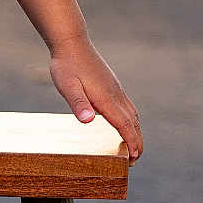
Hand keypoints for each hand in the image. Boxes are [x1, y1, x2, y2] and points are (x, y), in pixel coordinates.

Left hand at [49, 39, 142, 162]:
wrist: (71, 42)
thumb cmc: (66, 65)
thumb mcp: (67, 86)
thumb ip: (78, 103)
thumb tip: (87, 121)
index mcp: (106, 98)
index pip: (124, 125)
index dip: (131, 143)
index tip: (134, 158)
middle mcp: (115, 94)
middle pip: (133, 122)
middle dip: (136, 142)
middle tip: (134, 160)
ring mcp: (115, 89)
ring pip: (132, 114)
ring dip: (135, 131)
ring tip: (132, 147)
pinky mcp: (112, 84)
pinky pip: (127, 106)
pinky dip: (130, 120)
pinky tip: (123, 124)